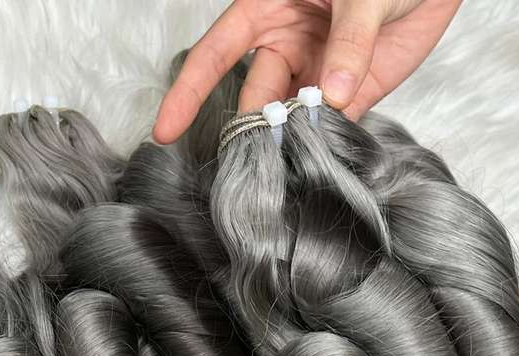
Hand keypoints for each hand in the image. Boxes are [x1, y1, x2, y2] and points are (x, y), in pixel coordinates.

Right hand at [153, 0, 462, 143]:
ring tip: (292, 175)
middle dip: (254, 132)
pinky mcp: (354, 93)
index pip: (215, 55)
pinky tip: (328, 165)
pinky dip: (331, 146)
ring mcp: (320, 72)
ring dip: (293, 144)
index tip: (165, 130)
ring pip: (294, 118)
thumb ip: (349, 41)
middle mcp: (287, 45)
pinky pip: (335, 126)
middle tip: (257, 168)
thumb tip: (334, 98)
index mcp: (268, 9)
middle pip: (258, 98)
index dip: (188, 92)